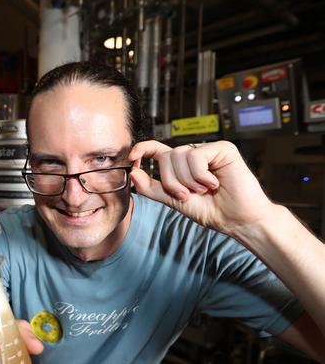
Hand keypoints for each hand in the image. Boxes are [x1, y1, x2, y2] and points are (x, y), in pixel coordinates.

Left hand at [127, 140, 276, 237]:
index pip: (156, 149)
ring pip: (179, 156)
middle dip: (172, 181)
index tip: (132, 158)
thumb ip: (152, 188)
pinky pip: (196, 157)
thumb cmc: (211, 210)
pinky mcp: (222, 148)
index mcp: (181, 165)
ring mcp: (208, 150)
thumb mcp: (174, 200)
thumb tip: (133, 173)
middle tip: (188, 195)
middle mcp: (193, 154)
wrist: (237, 220)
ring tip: (204, 190)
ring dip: (188, 181)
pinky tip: (214, 183)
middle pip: (166, 157)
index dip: (142, 149)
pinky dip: (201, 175)